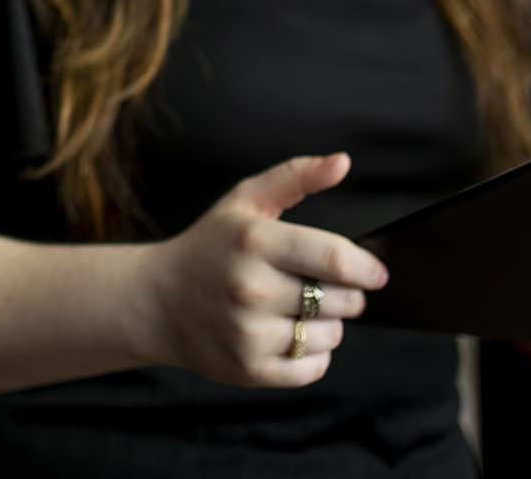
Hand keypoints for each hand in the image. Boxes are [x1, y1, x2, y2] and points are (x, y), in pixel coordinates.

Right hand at [137, 153, 389, 388]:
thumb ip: (295, 177)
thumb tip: (342, 162)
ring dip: (328, 325)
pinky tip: (290, 335)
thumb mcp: (243, 202)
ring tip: (300, 311)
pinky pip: (312, 368)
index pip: (336, 259)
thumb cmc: (207, 247)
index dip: (367, 267)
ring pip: (330, 336)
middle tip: (325, 288)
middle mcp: (251, 288)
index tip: (375, 272)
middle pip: (341, 300)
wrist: (155, 300)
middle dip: (346, 295)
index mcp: (254, 241)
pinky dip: (312, 355)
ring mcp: (249, 333)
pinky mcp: (249, 368)